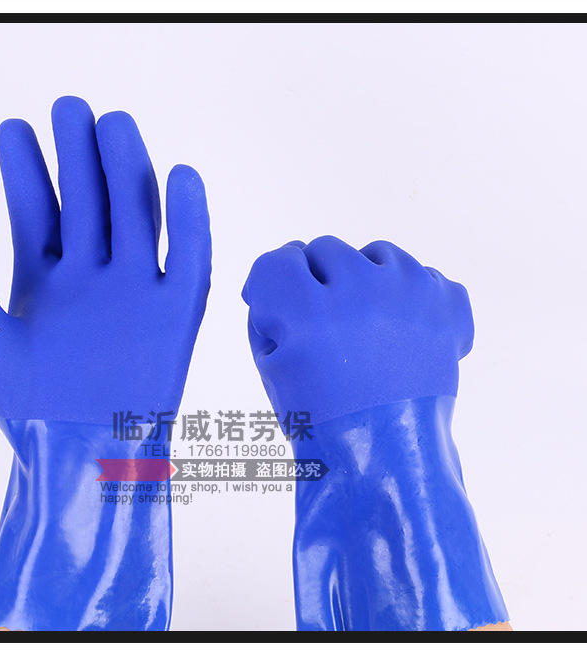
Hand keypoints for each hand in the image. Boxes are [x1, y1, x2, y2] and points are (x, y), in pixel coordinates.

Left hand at [0, 96, 210, 420]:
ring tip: (114, 125)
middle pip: (90, 199)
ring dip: (128, 170)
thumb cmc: (27, 409)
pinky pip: (188, 256)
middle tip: (68, 107)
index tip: (13, 128)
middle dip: (79, 154)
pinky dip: (190, 217)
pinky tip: (181, 175)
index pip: (37, 208)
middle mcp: (92, 274)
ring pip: (135, 215)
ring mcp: (136, 289)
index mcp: (44, 278)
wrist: (80, 465)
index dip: (26, 168)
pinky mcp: (176, 313)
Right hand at [243, 236, 473, 422]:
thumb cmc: (320, 419)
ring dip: (366, 284)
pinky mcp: (444, 307)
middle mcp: (362, 295)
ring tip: (368, 333)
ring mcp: (410, 298)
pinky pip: (423, 274)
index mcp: (310, 316)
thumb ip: (268, 309)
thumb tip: (288, 267)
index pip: (278, 262)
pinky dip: (413, 300)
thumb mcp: (271, 367)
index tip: (281, 308)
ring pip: (377, 255)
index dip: (273, 286)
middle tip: (328, 331)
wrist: (389, 464)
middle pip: (327, 250)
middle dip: (319, 284)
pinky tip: (402, 335)